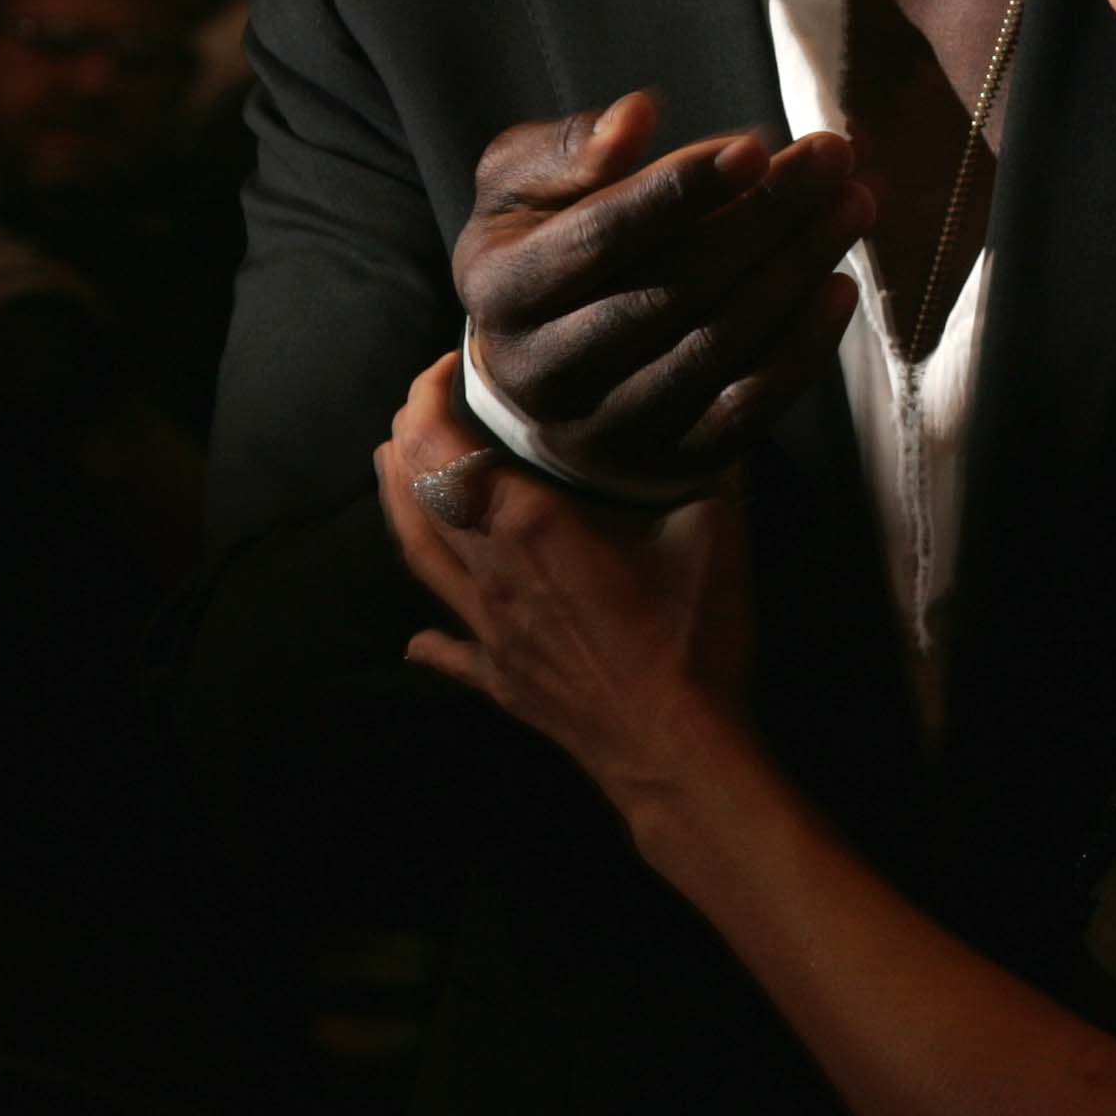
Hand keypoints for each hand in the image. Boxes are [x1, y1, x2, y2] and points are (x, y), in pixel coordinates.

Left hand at [380, 355, 750, 805]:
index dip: (430, 395)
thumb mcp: (715, 531)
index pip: (445, 447)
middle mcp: (491, 571)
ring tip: (391, 466)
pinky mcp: (499, 677)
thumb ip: (712, 461)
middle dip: (410, 436)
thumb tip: (724, 405)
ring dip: (397, 503)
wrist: (678, 752)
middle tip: (424, 402)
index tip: (450, 362)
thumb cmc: (692, 638)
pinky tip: (418, 638)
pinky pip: (448, 650)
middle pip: (417, 492)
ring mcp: (486, 629)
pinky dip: (429, 637)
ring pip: (416, 557)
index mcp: (529, 525)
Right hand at [452, 93, 868, 491]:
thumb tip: (637, 116)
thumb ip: (568, 149)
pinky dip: (802, 348)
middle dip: (763, 217)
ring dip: (795, 270)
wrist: (545, 370)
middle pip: (672, 289)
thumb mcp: (522, 188)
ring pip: (717, 347)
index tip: (756, 146)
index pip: (602, 238)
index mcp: (503, 290)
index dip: (681, 191)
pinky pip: (747, 408)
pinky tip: (839, 285)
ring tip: (852, 203)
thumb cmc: (546, 248)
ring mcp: (611, 426)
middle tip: (832, 156)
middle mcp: (548, 371)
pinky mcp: (671, 460)